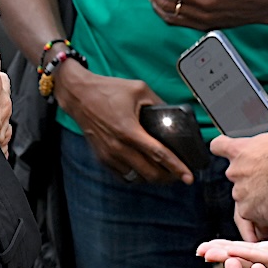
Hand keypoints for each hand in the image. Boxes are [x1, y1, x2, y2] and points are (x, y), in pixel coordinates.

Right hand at [55, 64, 191, 184]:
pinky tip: (144, 169)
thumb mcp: (138, 89)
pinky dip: (136, 176)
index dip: (176, 167)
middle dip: (168, 177)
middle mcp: (118, 146)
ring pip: (136, 177)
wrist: (78, 95)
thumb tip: (172, 115)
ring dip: (152, 178)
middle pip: (150, 173)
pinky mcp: (102, 157)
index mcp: (129, 130)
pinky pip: (123, 175)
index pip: (159, 154)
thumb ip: (158, 103)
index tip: (189, 177)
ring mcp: (108, 155)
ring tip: (163, 172)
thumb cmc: (107, 90)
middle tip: (179, 174)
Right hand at [198, 208, 267, 267]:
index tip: (219, 244)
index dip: (238, 246)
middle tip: (203, 251)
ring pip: (255, 259)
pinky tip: (232, 252)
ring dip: (230, 255)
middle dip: (225, 253)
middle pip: (252, 256)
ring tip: (208, 252)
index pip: (260, 248)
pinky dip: (248, 255)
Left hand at [212, 101, 267, 230]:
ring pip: (244, 201)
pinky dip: (260, 222)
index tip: (230, 153)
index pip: (219, 146)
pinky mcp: (250, 211)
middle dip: (251, 183)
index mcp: (239, 150)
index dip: (224, 149)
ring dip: (257, 203)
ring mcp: (240, 193)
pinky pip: (252, 220)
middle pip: (237, 179)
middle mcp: (234, 172)